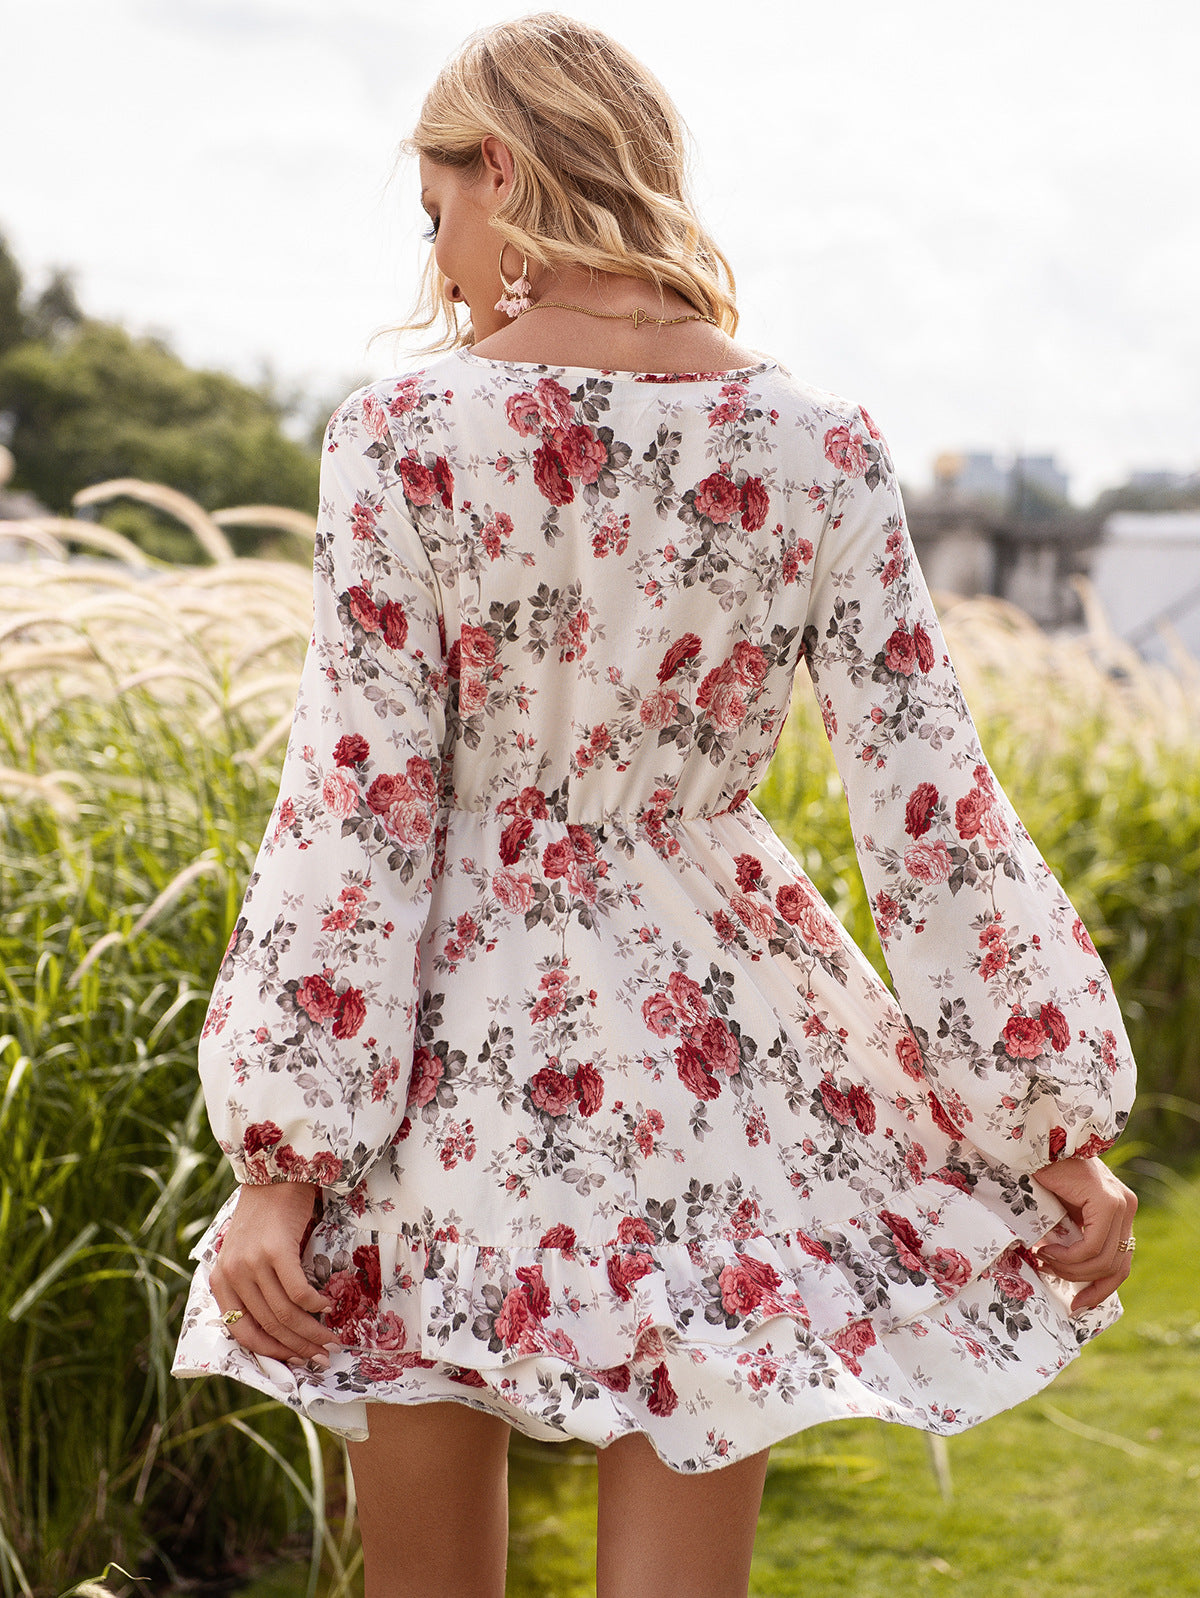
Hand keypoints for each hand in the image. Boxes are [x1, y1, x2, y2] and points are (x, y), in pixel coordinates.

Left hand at [210, 1180, 337, 1365]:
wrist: (274, 1174)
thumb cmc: (266, 1217)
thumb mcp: (247, 1255)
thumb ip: (254, 1287)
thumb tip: (282, 1328)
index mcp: (220, 1282)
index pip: (243, 1332)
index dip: (272, 1352)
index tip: (296, 1361)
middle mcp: (232, 1275)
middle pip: (269, 1325)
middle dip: (299, 1347)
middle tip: (323, 1356)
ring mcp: (252, 1263)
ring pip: (285, 1313)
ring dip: (312, 1332)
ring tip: (330, 1339)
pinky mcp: (275, 1250)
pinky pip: (298, 1291)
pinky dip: (315, 1304)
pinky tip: (327, 1306)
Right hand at [1030, 1155, 1137, 1314]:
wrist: (1031, 1147)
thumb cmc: (1040, 1177)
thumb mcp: (1061, 1215)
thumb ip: (1072, 1238)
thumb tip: (1067, 1278)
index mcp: (1118, 1212)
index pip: (1120, 1263)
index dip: (1100, 1290)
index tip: (1077, 1305)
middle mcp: (1126, 1207)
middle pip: (1115, 1266)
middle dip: (1080, 1280)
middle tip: (1048, 1273)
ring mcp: (1120, 1203)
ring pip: (1104, 1260)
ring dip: (1069, 1268)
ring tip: (1043, 1259)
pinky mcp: (1107, 1201)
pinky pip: (1093, 1245)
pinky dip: (1069, 1256)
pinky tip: (1047, 1250)